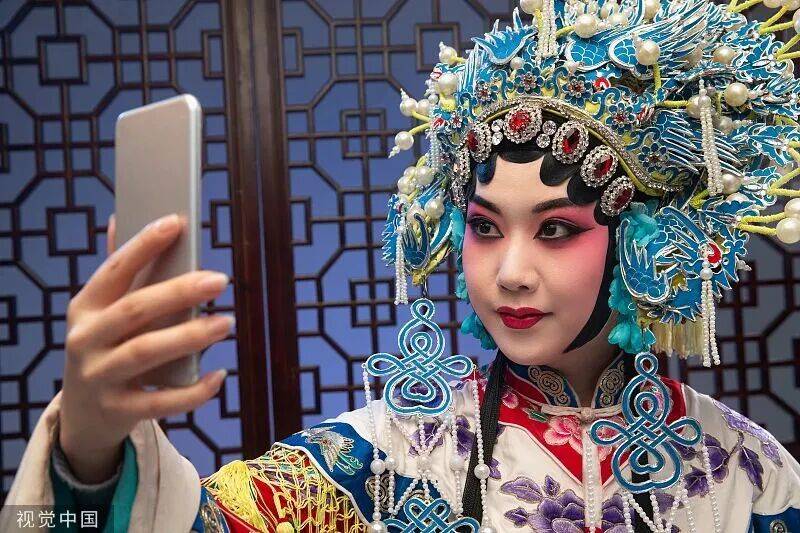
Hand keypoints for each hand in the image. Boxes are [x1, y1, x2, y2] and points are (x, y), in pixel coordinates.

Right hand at [58, 212, 232, 482]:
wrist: (83, 416)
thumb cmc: (106, 349)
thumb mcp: (103, 314)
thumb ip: (120, 274)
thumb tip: (121, 219)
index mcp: (85, 308)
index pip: (114, 270)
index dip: (143, 245)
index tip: (176, 222)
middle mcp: (86, 340)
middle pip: (135, 311)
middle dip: (178, 292)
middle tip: (220, 280)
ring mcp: (99, 377)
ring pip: (146, 353)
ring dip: (189, 337)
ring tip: (225, 322)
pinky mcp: (118, 411)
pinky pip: (160, 402)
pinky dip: (192, 391)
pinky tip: (218, 376)